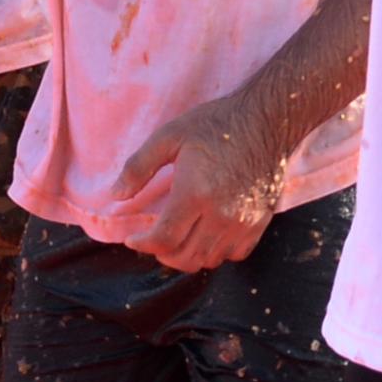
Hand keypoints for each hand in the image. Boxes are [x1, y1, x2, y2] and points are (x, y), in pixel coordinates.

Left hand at [98, 91, 288, 272]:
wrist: (267, 122)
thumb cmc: (215, 125)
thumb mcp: (168, 136)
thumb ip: (138, 168)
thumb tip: (115, 195)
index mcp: (196, 193)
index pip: (165, 239)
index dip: (143, 245)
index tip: (132, 239)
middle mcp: (222, 214)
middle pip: (186, 256)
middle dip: (161, 254)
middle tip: (150, 240)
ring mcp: (244, 222)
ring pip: (209, 259)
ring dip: (187, 256)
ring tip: (174, 239)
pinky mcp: (260, 223)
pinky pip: (235, 254)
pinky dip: (215, 253)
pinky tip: (203, 236)